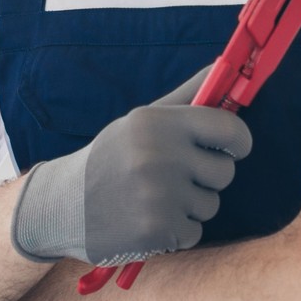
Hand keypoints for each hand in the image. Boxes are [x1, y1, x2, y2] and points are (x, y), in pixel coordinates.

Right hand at [10, 68, 251, 265]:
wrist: (62, 205)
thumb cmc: (111, 158)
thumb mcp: (142, 120)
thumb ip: (187, 97)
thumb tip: (222, 68)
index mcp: (158, 123)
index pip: (231, 130)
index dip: (238, 141)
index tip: (230, 148)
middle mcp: (160, 157)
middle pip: (225, 171)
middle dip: (205, 177)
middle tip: (172, 176)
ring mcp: (159, 196)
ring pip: (210, 204)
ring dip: (189, 206)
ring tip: (154, 198)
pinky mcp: (157, 230)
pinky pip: (194, 232)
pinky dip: (177, 231)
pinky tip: (148, 219)